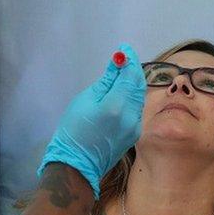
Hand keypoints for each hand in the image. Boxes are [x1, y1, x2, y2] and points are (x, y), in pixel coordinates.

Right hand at [37, 44, 145, 198]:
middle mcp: (131, 116)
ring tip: (123, 73)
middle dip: (133, 70)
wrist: (77, 164)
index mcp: (116, 105)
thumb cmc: (73, 130)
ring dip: (134, 83)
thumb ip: (105, 82)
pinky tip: (124, 93)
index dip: (129, 60)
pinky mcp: (134, 134)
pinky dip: (133, 97)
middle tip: (124, 59)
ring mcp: (135, 127)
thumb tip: (118, 64)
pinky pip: (137, 109)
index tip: (124, 50)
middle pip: (138, 86)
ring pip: (140, 97)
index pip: (130, 75)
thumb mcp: (85, 101)